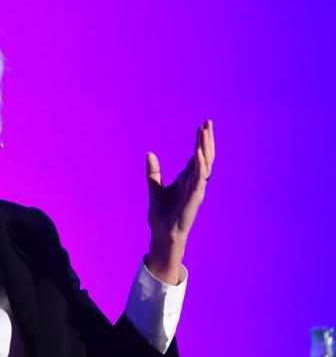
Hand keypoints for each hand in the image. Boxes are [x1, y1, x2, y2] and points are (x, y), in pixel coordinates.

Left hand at [145, 119, 215, 282]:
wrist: (161, 234)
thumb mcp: (154, 188)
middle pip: (205, 157)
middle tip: (208, 123)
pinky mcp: (194, 197)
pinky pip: (199, 178)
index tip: (201, 126)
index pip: (197, 156)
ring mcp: (197, 189)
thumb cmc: (161, 214)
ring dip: (205, 148)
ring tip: (204, 131)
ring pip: (205, 164)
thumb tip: (149, 153)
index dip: (200, 142)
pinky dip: (199, 164)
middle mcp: (195, 182)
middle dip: (207, 140)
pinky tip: (197, 152)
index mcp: (187, 179)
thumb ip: (153, 172)